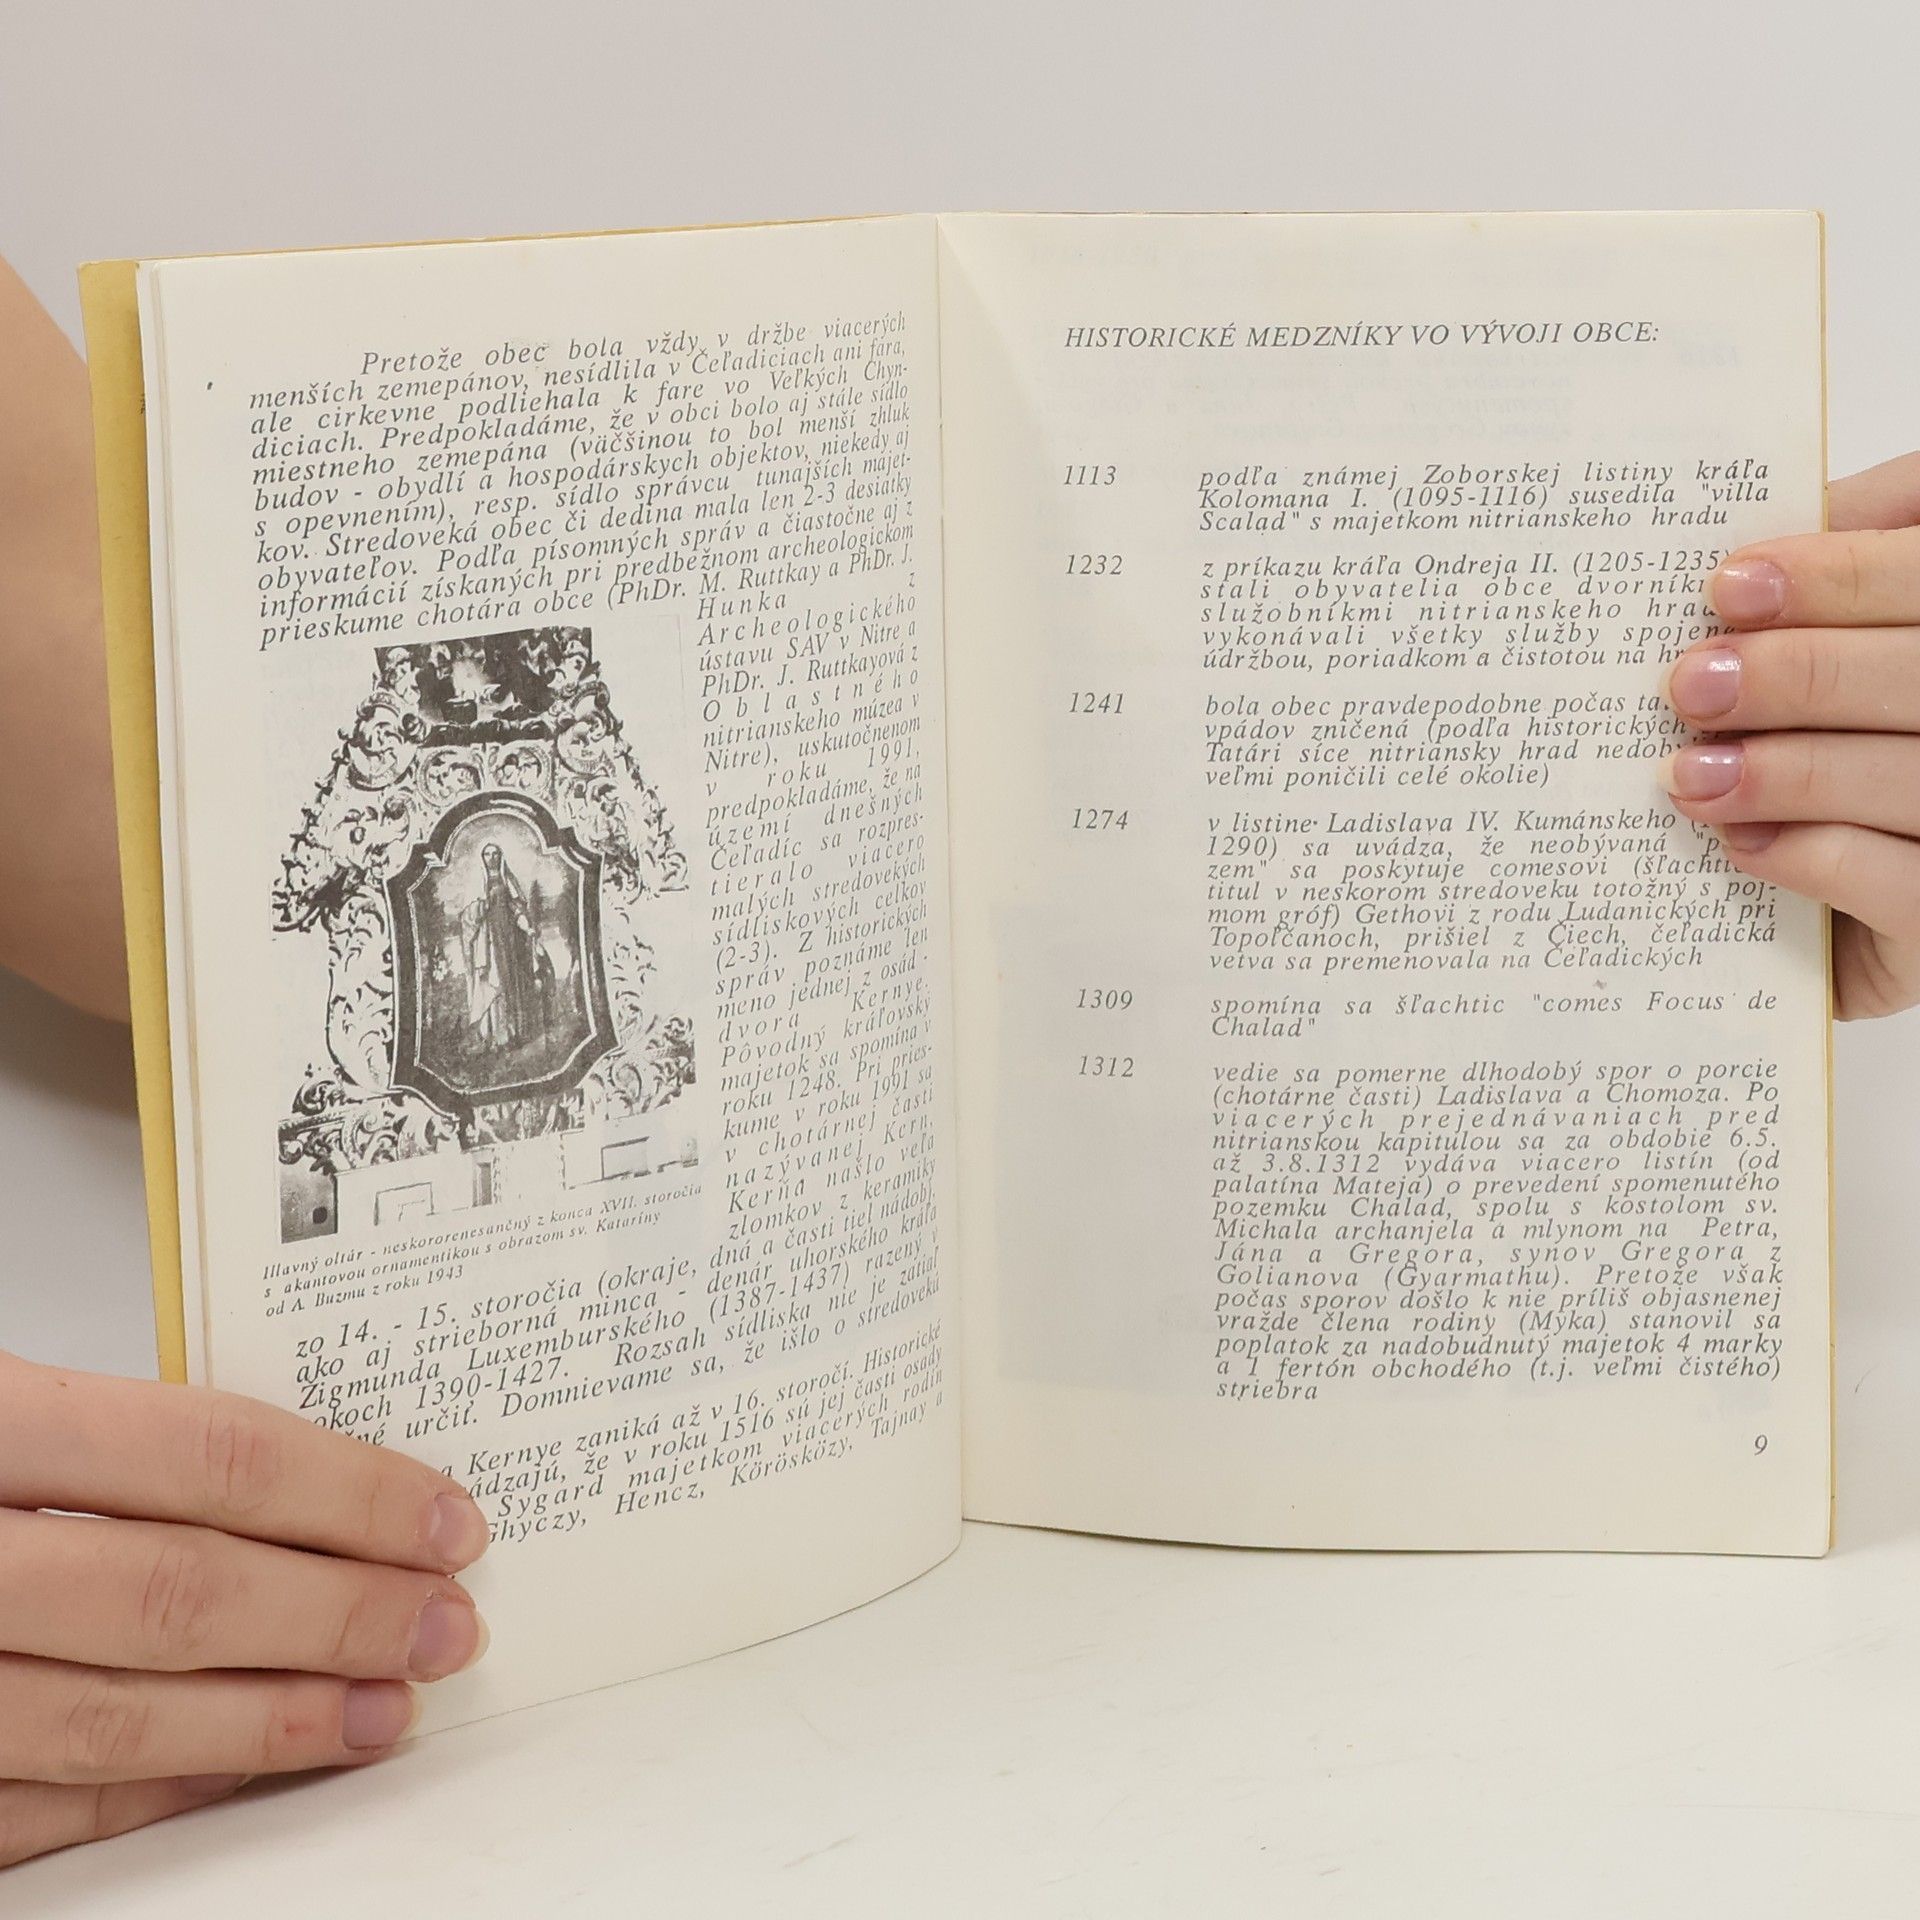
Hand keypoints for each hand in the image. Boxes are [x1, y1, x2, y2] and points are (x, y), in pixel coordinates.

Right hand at [0, 1350, 489, 1867]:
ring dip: (274, 1720)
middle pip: (176, 1594)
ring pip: (113, 1716)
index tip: (446, 1519)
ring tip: (385, 1708)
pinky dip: (162, 1787)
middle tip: (445, 1625)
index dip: (346, 1493)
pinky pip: (40, 1804)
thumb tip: (314, 1484)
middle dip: (337, 1617)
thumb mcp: (7, 1408)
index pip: (204, 1455)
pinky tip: (255, 1765)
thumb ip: (123, 1441)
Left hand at [1660, 452, 1919, 1017]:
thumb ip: (1849, 557)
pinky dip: (1814, 856)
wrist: (1858, 913)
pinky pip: (1904, 884)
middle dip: (1801, 674)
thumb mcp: (1852, 634)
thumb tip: (1763, 520)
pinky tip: (1740, 846)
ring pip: (1910, 778)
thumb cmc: (1854, 741)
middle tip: (1689, 684)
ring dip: (1788, 772)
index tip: (1729, 586)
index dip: (1841, 575)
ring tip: (1688, 774)